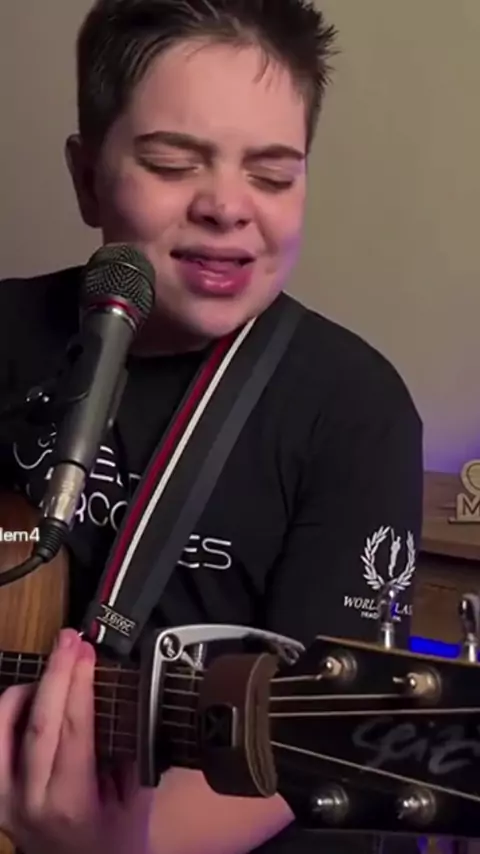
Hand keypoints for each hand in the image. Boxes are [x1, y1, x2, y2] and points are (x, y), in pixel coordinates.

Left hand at [0, 628, 152, 853]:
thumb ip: (131, 751)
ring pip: (0, 727)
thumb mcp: (135, 800)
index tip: (87, 651)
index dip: (78, 683)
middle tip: (69, 640)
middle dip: (55, 672)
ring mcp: (2, 799)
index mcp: (70, 803)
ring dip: (25, 689)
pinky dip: (6, 711)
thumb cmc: (114, 842)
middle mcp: (29, 801)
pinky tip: (27, 698)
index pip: (72, 729)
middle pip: (36, 721)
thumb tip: (125, 696)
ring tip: (51, 672)